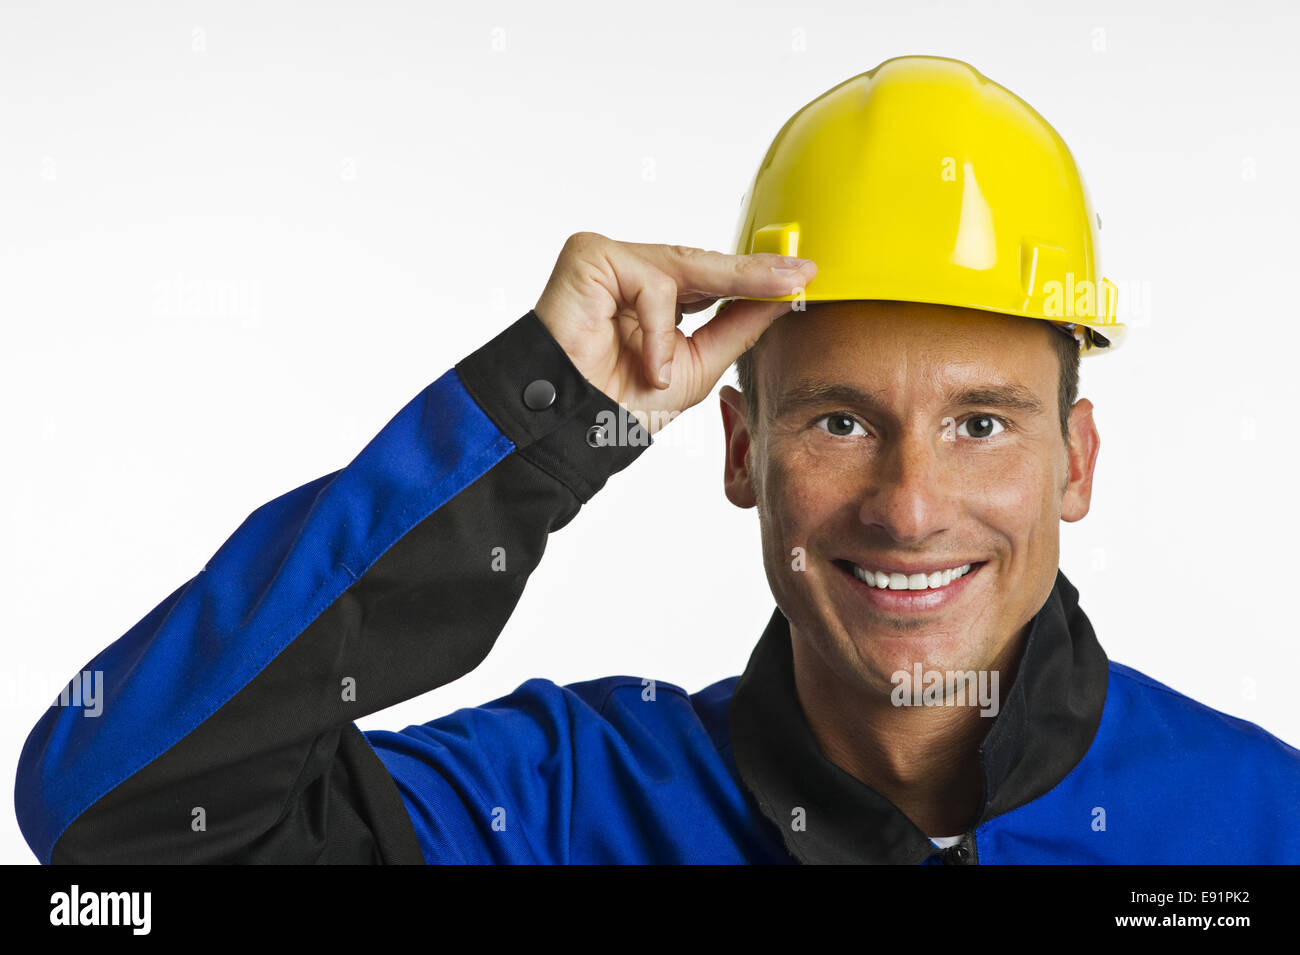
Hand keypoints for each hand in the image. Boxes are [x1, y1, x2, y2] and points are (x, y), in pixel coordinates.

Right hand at [533, 232, 815, 434]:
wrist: (574, 427)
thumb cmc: (622, 402)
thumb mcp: (699, 363)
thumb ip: (739, 326)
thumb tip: (785, 295)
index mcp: (656, 292)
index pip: (712, 275)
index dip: (756, 276)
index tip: (801, 276)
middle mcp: (632, 269)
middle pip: (702, 262)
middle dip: (752, 274)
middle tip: (797, 275)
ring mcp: (610, 258)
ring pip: (680, 266)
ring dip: (684, 325)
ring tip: (666, 373)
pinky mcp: (590, 255)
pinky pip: (649, 282)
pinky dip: (655, 328)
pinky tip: (646, 366)